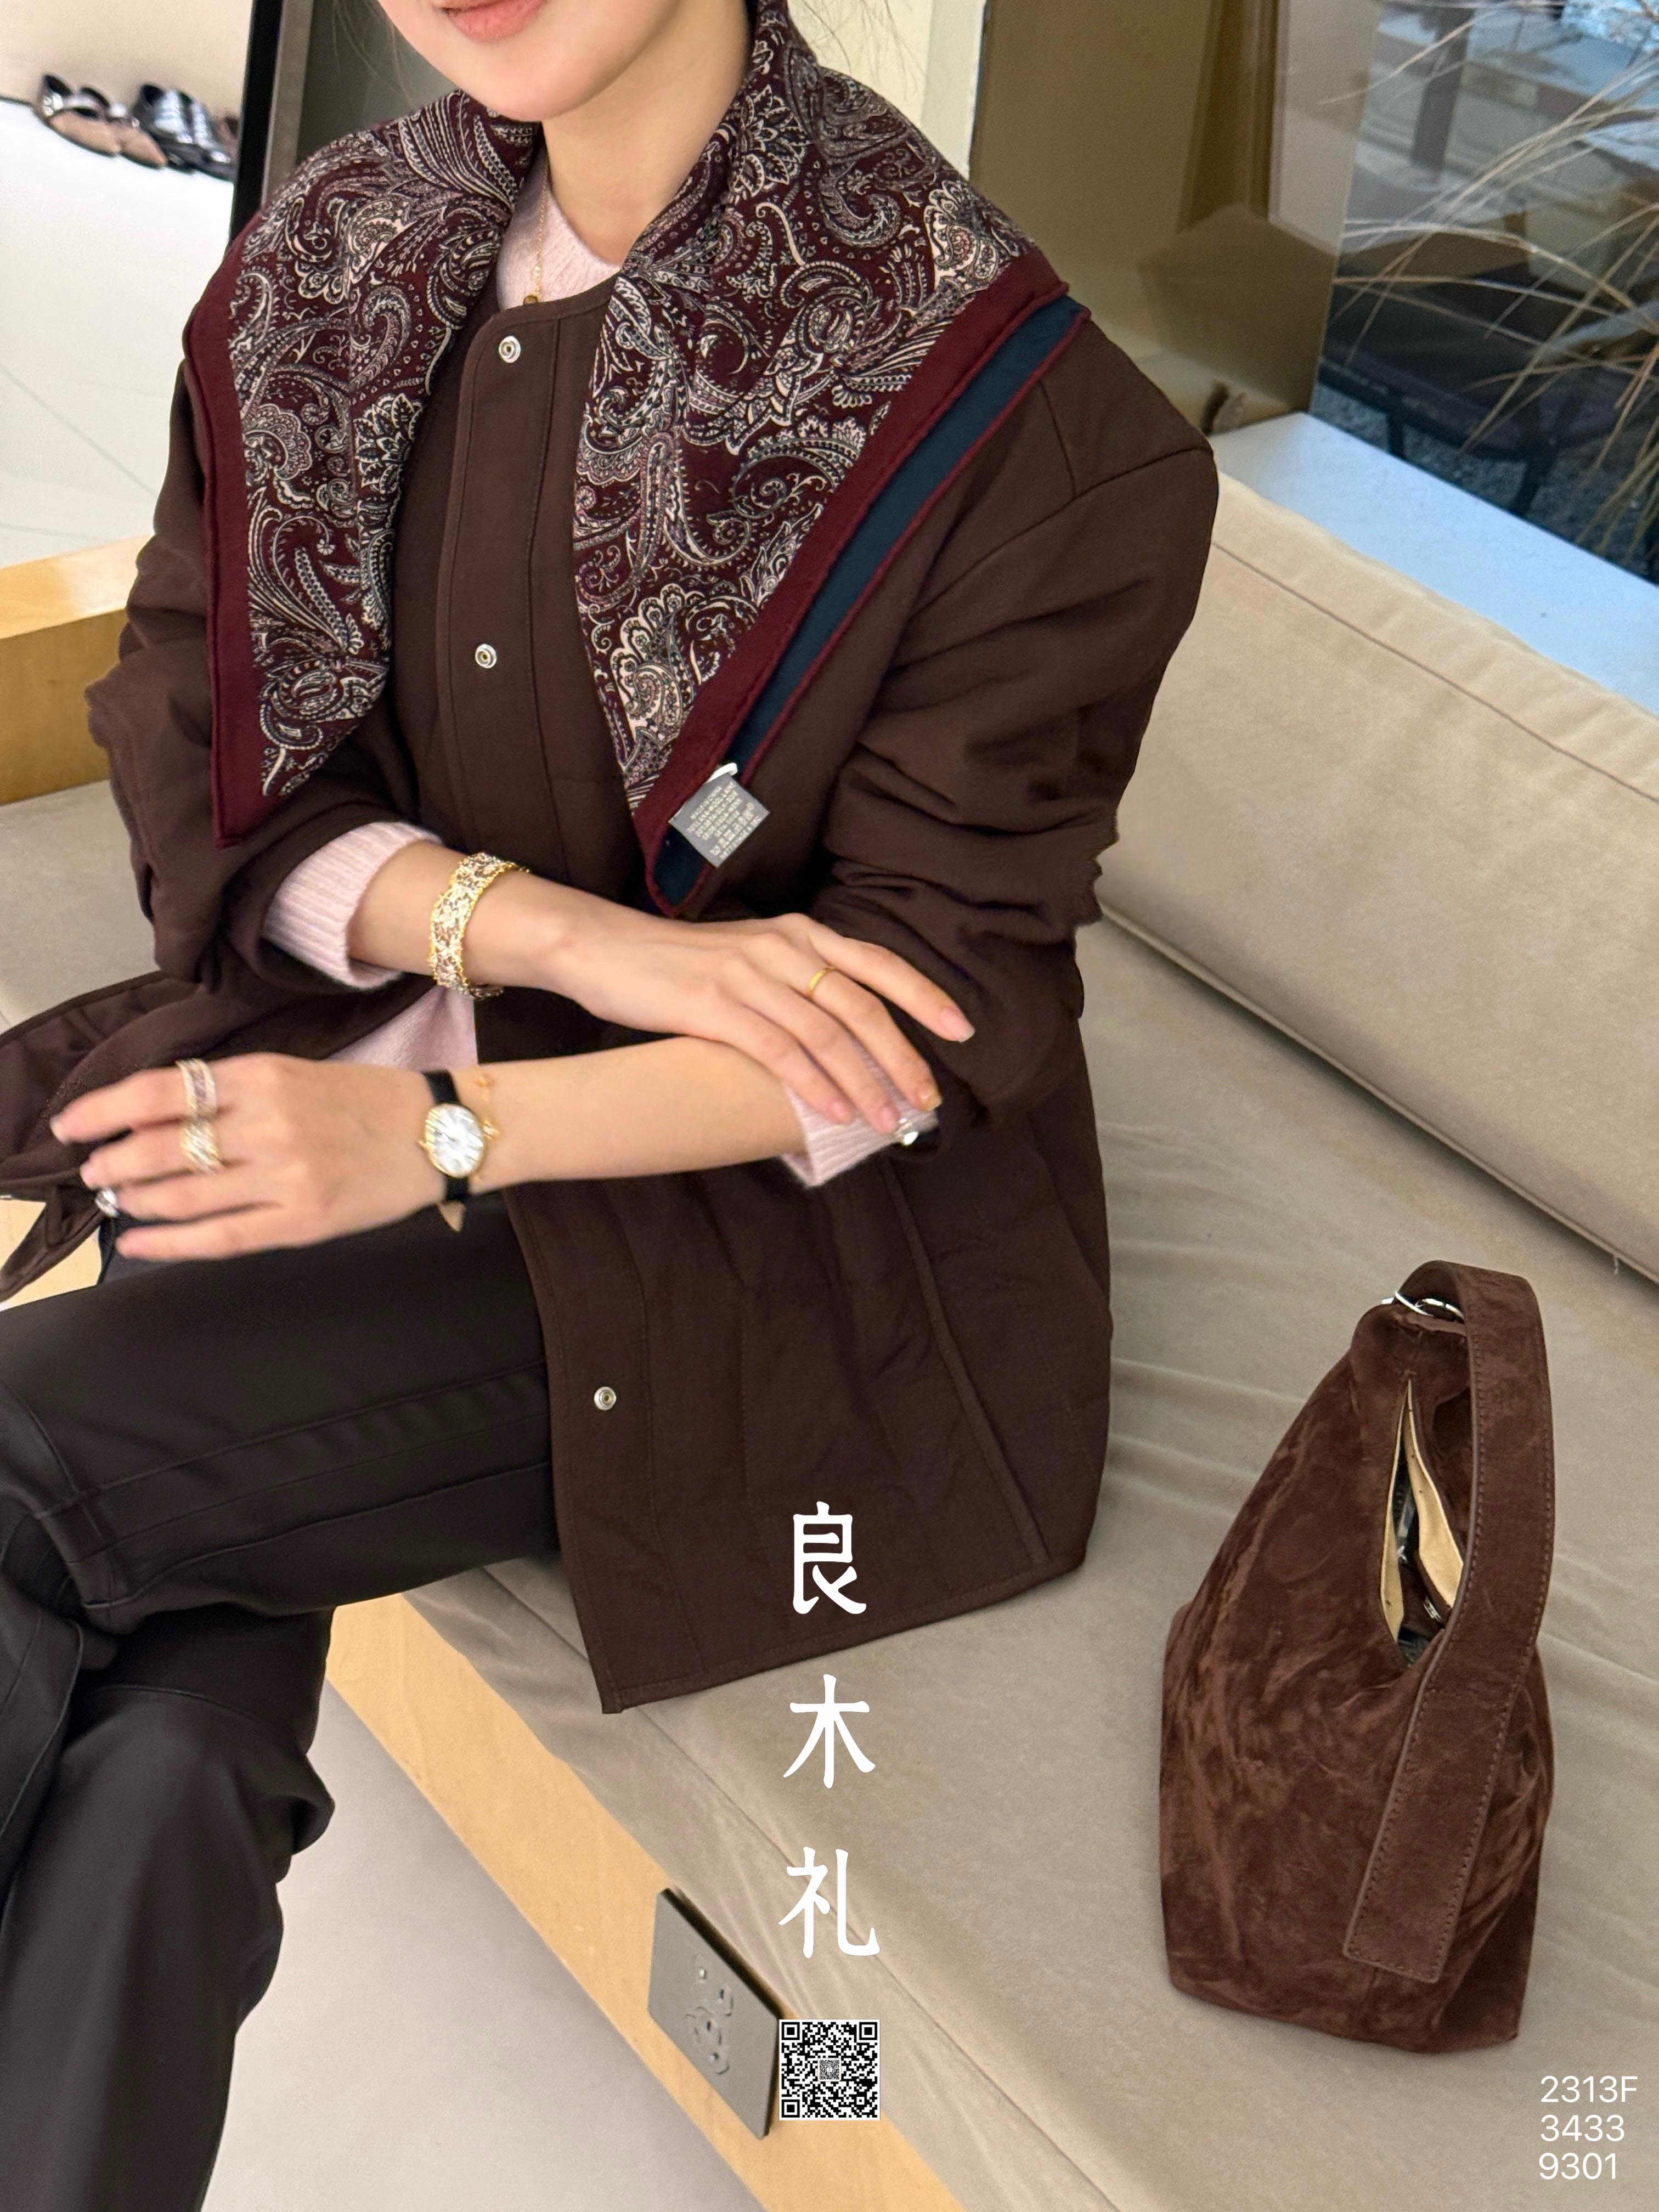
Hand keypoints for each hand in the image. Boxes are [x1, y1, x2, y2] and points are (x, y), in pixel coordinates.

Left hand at [50, 1056, 442, 1262]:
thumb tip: (154, 1118)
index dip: (104, 1110)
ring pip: (183, 1195)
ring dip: (135, 1202)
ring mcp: (286, 1176)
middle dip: (113, 1164)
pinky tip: (139, 1243)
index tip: (72, 1126)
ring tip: (116, 1203)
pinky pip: (219, 1237)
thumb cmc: (366, 1101)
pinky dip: (168, 1243)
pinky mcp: (304, 1221)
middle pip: (162, 1147)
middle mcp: (269, 1124)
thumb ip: (230, 1091)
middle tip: (93, 1174)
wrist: (444, 1130)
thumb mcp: (295, 1072)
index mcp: (264, 1076)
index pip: (161, 1092)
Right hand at [544, 897, 972, 1131]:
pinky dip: (813, 1085)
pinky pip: (778, 1050)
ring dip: (864, 1083)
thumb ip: (798, 983)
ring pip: (828, 1033)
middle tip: (927, 1101)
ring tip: (887, 1122)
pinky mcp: (713, 1005)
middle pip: (864, 1005)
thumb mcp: (752, 958)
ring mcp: (749, 974)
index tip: (963, 1033)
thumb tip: (846, 1033)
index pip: (878, 964)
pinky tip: (834, 1113)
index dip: (925, 998)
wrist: (603, 948)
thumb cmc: (679, 965)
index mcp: (799, 932)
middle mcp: (783, 947)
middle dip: (903, 1058)